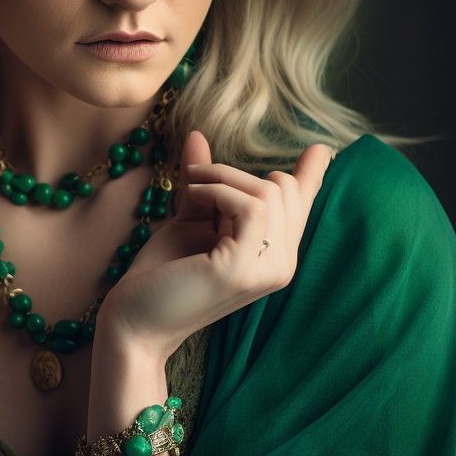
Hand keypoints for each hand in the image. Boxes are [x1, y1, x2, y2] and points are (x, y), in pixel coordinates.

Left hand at [98, 130, 332, 361]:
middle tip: (194, 179)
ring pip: (271, 194)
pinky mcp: (243, 270)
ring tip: (191, 186)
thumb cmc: (160, 275)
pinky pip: (251, 207)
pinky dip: (219, 190)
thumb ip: (205, 183)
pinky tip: (194, 195)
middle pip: (286, 190)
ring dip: (224, 177)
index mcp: (273, 254)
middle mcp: (280, 265)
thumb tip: (197, 135)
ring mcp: (267, 271)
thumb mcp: (190, 220)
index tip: (322, 149)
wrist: (132, 319)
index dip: (311, 175)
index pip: (301, 207)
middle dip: (237, 172)